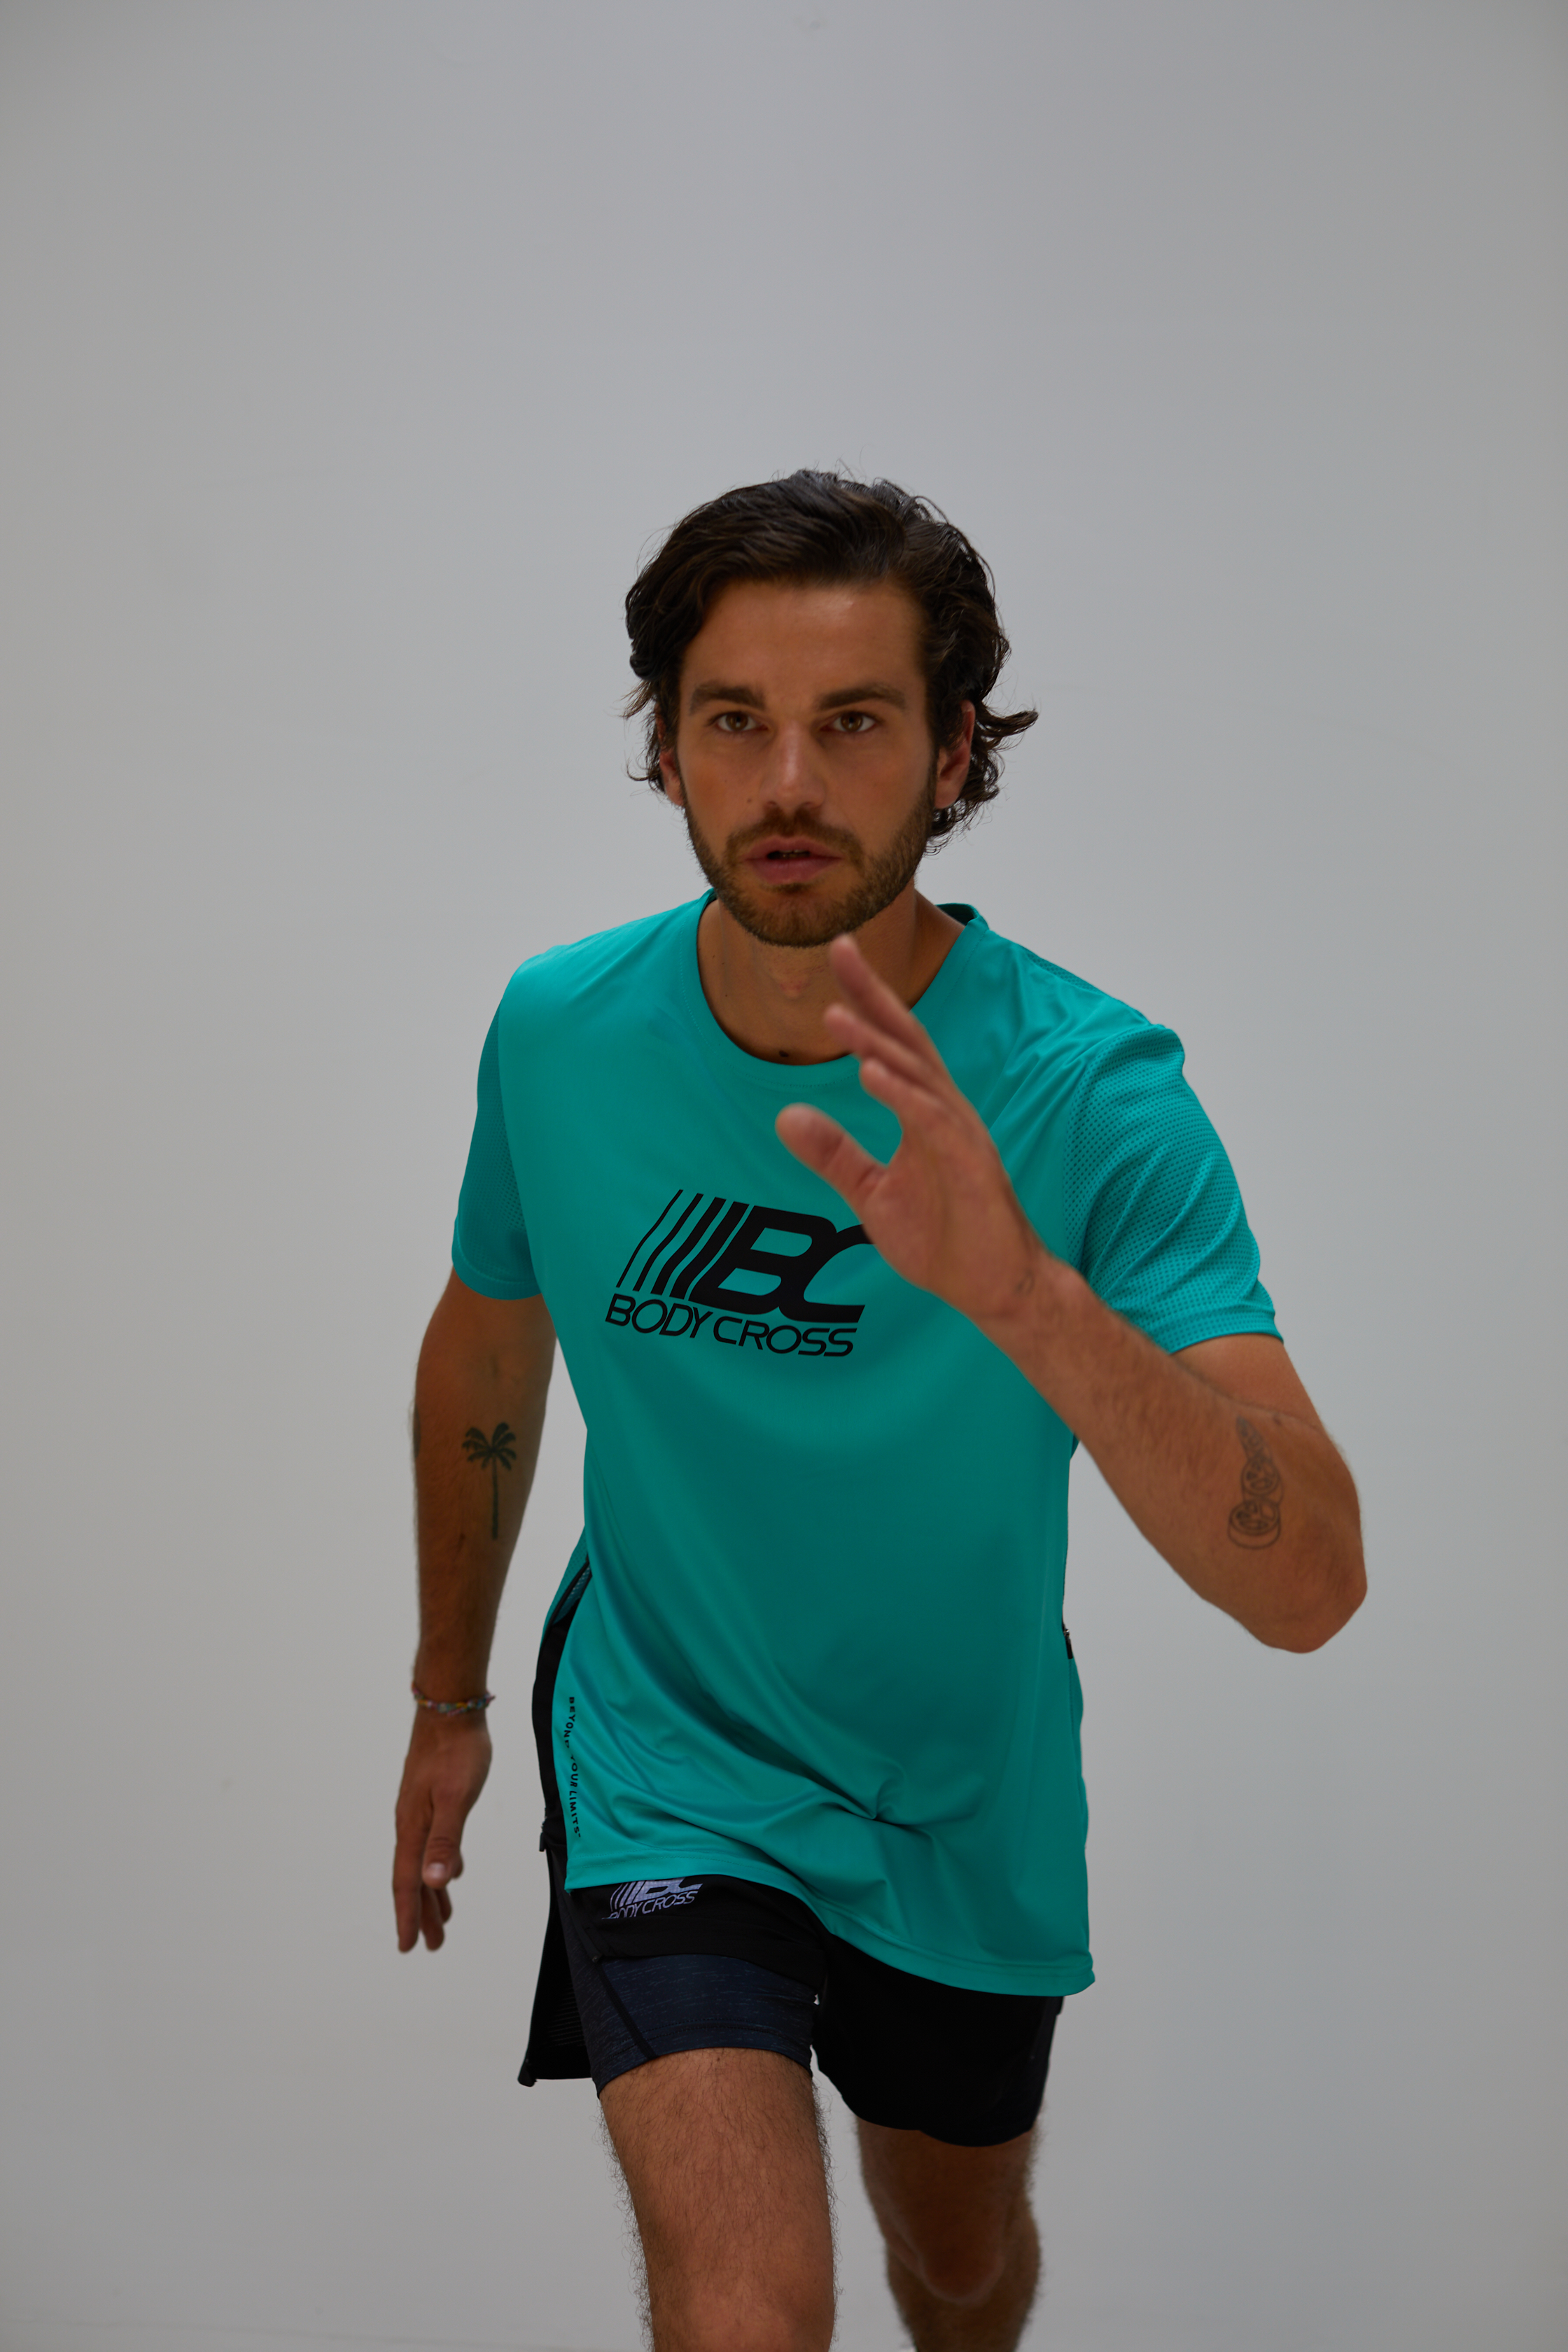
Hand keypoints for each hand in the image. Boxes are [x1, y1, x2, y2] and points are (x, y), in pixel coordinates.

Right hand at [392, 1712, 492, 1952]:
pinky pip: (432, 1843)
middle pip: (413, 1879)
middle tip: (432, 1945)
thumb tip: (433, 1883)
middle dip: (422, 1913)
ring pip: (422, 1861)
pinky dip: (440, 1864)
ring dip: (431, 1892)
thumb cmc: (456, 1752)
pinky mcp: (430, 1798)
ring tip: (443, 1918)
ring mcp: (419, 1810)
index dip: (408, 1916)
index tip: (409, 1947)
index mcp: (413, 1828)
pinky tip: (451, 1870)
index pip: (407, 1883)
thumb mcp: (456, 1798)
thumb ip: (445, 1841)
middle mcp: (410, 1823)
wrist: (450, 1707)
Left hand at [775, 934, 1049, 1329]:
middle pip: (907, 1038)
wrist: (992, 1288)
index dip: (864, 999)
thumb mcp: (871, 1194)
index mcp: (923, 1111)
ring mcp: (961, 1135)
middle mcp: (944, 1111)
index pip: (890, 1043)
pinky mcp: (971, 1166)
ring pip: (916, 1075)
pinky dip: (903, 1095)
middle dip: (873, 993)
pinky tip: (873, 1074)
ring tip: (835, 1017)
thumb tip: (785, 1116)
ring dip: (876, 1043)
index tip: (835, 956)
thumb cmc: (943, 1239)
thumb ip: (834, 1154)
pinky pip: (933, 1122)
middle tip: (838, 947)